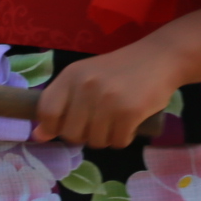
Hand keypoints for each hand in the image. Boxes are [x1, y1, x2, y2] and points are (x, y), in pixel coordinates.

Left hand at [33, 37, 180, 146]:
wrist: (161, 58)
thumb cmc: (121, 69)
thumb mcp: (87, 77)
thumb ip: (63, 103)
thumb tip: (39, 136)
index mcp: (72, 75)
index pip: (47, 111)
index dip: (53, 126)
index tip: (66, 126)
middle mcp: (86, 86)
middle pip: (70, 133)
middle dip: (84, 135)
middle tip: (99, 123)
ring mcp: (108, 100)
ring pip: (95, 141)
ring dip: (106, 137)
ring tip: (116, 121)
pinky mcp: (130, 112)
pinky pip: (118, 142)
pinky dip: (124, 138)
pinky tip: (130, 123)